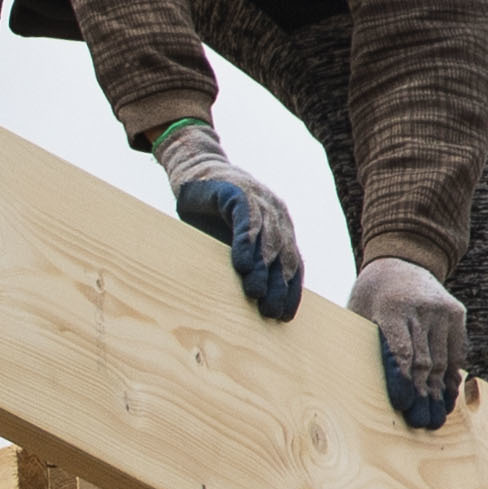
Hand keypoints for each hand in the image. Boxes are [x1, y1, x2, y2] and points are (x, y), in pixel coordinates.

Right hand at [147, 113, 305, 322]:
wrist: (194, 171)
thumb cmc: (211, 213)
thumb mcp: (230, 241)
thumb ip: (243, 261)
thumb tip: (243, 301)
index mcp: (281, 228)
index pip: (293, 264)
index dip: (290, 291)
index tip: (284, 317)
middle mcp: (277, 215)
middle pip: (284, 256)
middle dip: (278, 287)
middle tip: (270, 313)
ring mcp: (260, 201)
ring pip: (268, 240)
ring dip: (262, 269)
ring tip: (255, 294)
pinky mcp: (239, 192)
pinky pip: (246, 220)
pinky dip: (245, 243)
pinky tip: (240, 264)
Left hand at [351, 260, 470, 428]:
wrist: (402, 261)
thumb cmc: (370, 296)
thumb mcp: (358, 312)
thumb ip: (365, 343)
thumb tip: (355, 387)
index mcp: (392, 308)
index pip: (400, 351)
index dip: (402, 380)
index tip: (404, 406)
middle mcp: (422, 308)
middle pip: (423, 359)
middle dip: (422, 394)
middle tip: (422, 423)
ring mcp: (442, 310)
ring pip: (441, 359)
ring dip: (439, 391)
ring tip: (436, 417)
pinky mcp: (456, 313)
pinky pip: (455, 351)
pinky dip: (451, 375)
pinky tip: (448, 396)